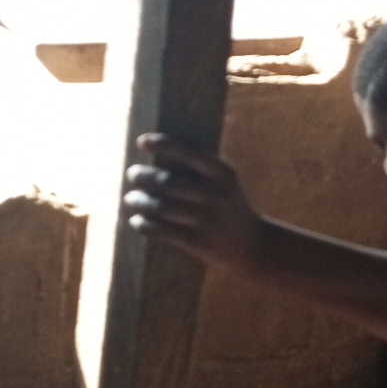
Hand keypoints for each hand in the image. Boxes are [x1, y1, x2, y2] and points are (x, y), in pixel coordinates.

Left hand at [122, 135, 264, 269]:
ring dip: (141, 202)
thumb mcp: (227, 183)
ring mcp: (208, 221)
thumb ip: (201, 169)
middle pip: (169, 183)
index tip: (141, 141)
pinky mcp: (200, 243)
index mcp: (223, 174)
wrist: (256, 246)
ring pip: (163, 208)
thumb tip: (159, 153)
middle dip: (144, 177)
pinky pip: (165, 232)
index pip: (188, 153)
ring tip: (130, 199)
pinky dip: (146, 226)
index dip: (163, 145)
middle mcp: (216, 195)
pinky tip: (136, 221)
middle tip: (132, 174)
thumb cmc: (231, 207)